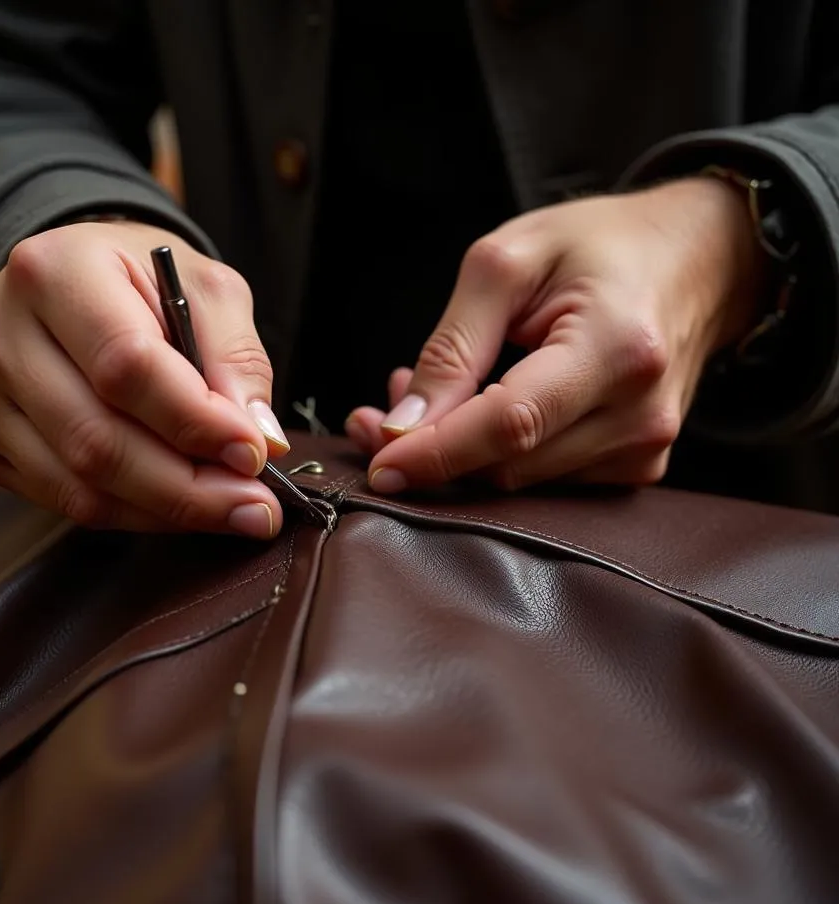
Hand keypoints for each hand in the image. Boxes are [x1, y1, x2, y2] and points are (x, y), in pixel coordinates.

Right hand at [0, 221, 289, 536]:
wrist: (71, 284)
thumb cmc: (143, 283)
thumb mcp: (206, 288)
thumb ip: (238, 356)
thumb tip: (260, 440)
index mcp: (53, 271)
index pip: (125, 365)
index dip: (194, 421)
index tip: (255, 455)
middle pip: (97, 440)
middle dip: (189, 488)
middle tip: (255, 509)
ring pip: (78, 485)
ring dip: (165, 512)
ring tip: (229, 510)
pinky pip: (62, 501)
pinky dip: (132, 515)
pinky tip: (176, 506)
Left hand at [345, 177, 767, 493]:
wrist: (698, 260)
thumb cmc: (600, 245)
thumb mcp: (508, 262)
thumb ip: (452, 345)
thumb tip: (401, 426)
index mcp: (616, 347)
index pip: (511, 424)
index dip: (438, 453)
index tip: (379, 466)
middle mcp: (640, 413)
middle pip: (509, 466)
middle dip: (435, 449)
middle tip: (385, 408)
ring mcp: (646, 448)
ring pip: (520, 482)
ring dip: (463, 453)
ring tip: (441, 395)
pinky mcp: (640, 466)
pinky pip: (547, 482)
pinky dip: (501, 457)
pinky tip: (485, 413)